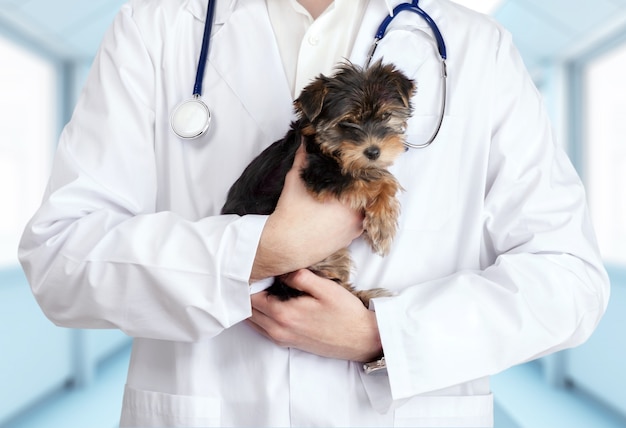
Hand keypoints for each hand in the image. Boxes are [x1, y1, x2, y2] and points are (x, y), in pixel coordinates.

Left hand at [247, 269, 382, 361]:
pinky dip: (260, 315)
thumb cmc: (345, 313)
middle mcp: (278, 329)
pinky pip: (262, 328)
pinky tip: (271, 301)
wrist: (360, 339)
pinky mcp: (288, 342)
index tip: (256, 267)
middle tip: (257, 274)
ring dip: (253, 304)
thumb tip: (279, 271)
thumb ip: (299, 277)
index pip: (250, 296)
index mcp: (283, 314)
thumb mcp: (325, 288)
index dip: (250, 280)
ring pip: (253, 320)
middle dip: (247, 292)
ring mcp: (282, 338)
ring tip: (262, 286)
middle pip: (248, 309)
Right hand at [250, 145, 363, 281]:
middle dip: (361, 185)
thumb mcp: (296, 180)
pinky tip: (343, 209)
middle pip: (368, 193)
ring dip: (359, 200)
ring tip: (347, 192)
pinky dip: (354, 215)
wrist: (285, 245)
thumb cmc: (290, 214)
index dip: (362, 169)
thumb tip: (305, 141)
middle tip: (353, 176)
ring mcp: (355, 227)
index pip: (366, 177)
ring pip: (365, 208)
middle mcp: (356, 212)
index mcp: (348, 196)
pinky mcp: (350, 239)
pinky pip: (360, 222)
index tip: (356, 163)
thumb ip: (303, 158)